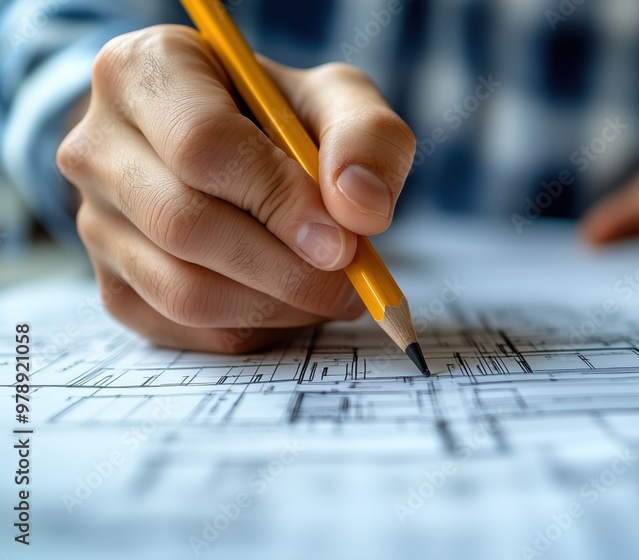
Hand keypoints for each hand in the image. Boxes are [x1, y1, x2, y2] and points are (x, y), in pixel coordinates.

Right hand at [57, 25, 415, 352]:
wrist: (239, 149)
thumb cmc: (283, 117)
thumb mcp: (338, 100)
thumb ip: (366, 138)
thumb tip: (360, 209)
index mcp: (145, 71)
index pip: (202, 146)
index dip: (279, 199)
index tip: (341, 238)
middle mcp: (98, 145)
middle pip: (185, 225)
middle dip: (285, 267)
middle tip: (349, 278)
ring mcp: (94, 221)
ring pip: (182, 290)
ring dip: (276, 305)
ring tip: (332, 292)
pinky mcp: (113, 284)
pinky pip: (183, 328)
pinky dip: (253, 328)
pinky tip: (291, 303)